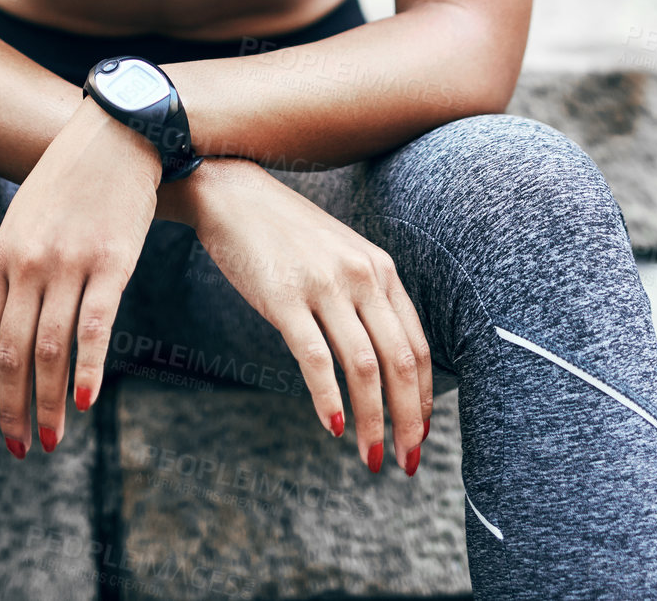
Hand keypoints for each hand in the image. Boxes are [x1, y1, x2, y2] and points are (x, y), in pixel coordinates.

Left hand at [0, 93, 160, 455]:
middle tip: (18, 447)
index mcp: (3, 253)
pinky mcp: (111, 263)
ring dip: (48, 402)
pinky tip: (88, 401)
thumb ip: (14, 262)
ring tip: (52, 439)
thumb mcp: (27, 215)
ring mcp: (69, 263)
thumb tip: (7, 314)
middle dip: (11, 408)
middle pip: (11, 351)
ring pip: (49, 350)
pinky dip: (89, 370)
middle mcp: (28, 263)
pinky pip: (94, 327)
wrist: (119, 132)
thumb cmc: (73, 175)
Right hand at [187, 158, 432, 473]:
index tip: (419, 434)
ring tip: (371, 457)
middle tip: (406, 462)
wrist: (231, 194)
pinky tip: (333, 426)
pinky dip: (328, 398)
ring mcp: (323, 285)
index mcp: (379, 269)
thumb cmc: (285, 232)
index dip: (424, 398)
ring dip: (372, 421)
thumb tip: (384, 360)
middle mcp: (361, 275)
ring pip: (364, 367)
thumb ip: (366, 296)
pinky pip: (315, 358)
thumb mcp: (340, 255)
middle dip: (409, 421)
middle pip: (400, 362)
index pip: (417, 346)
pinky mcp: (284, 297)